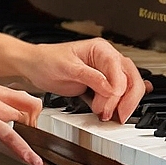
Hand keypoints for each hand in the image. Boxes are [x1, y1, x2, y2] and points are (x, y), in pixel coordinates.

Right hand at [0, 79, 44, 164]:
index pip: (21, 98)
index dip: (32, 115)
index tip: (36, 132)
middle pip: (30, 105)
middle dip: (39, 126)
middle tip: (38, 146)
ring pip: (25, 117)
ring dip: (36, 138)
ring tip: (39, 157)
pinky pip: (9, 132)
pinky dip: (24, 148)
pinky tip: (32, 160)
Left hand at [21, 38, 149, 122]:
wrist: (35, 66)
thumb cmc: (47, 61)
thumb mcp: (67, 68)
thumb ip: (90, 77)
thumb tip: (110, 88)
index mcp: (100, 49)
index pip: (118, 67)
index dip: (118, 85)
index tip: (113, 98)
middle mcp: (107, 59)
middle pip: (130, 77)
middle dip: (126, 98)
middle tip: (116, 115)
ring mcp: (106, 72)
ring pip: (128, 87)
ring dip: (123, 103)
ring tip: (108, 115)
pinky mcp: (102, 84)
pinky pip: (120, 92)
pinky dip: (125, 101)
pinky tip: (129, 105)